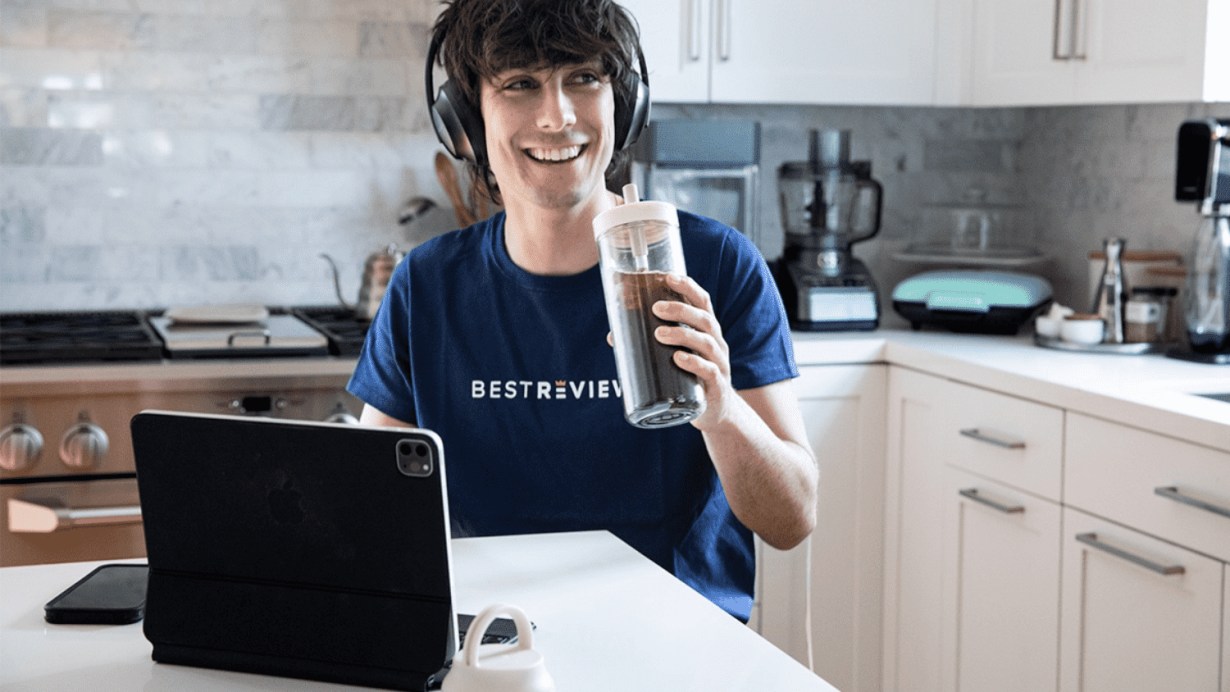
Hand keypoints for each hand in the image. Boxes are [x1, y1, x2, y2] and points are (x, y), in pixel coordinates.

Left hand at [651, 274, 735, 429]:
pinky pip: (710, 371)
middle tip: (654, 308)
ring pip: (706, 342)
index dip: (687, 287)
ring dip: (682, 334)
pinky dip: (694, 363)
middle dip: (680, 309)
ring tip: (659, 334)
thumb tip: (614, 336)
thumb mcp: (675, 354)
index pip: (702, 301)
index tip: (667, 277)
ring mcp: (720, 364)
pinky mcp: (718, 386)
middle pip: (704, 319)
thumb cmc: (690, 375)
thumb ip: (649, 344)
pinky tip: (679, 358)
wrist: (715, 411)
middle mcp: (717, 342)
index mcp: (706, 330)